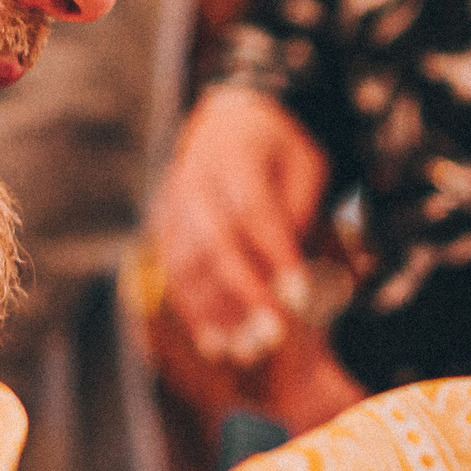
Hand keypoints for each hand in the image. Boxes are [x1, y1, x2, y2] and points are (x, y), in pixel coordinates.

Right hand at [147, 85, 331, 364]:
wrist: (231, 120)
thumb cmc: (281, 150)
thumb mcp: (306, 164)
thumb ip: (300, 210)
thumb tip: (296, 268)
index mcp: (236, 154)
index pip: (255, 210)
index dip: (276, 256)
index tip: (302, 297)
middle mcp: (195, 178)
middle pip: (215, 241)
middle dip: (245, 292)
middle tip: (273, 334)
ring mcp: (173, 203)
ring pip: (188, 262)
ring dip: (215, 311)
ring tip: (243, 350)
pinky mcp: (164, 226)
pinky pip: (172, 272)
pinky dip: (192, 309)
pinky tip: (214, 341)